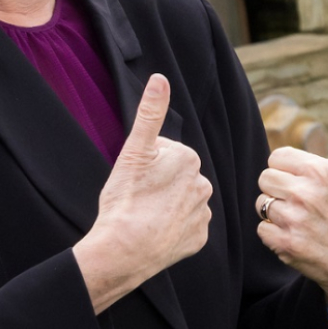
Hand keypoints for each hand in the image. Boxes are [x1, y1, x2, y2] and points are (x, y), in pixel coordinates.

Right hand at [73, 75, 212, 312]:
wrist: (124, 249)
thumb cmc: (125, 200)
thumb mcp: (134, 151)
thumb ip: (150, 113)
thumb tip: (160, 79)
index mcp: (189, 159)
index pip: (164, 154)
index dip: (144, 165)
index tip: (134, 179)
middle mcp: (203, 184)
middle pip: (174, 178)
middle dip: (158, 184)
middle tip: (137, 198)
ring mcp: (203, 214)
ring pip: (181, 202)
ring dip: (166, 206)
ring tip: (145, 216)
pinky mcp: (199, 238)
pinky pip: (186, 228)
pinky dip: (172, 229)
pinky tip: (156, 232)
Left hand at [256, 101, 327, 312]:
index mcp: (321, 170)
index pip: (276, 158)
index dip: (287, 173)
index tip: (304, 185)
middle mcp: (307, 192)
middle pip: (265, 180)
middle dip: (279, 192)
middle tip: (301, 206)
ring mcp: (296, 219)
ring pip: (261, 204)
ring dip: (276, 215)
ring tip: (300, 223)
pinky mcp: (286, 244)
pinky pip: (261, 230)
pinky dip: (274, 237)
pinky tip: (296, 239)